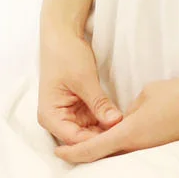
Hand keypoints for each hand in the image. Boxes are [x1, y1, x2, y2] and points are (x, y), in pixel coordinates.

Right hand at [36, 27, 122, 146]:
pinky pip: (94, 122)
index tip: (119, 137)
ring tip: (128, 129)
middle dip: (103, 138)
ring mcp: (69, 116)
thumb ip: (99, 103)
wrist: (62, 36)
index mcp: (50, 116)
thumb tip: (115, 123)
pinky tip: (123, 121)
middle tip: (128, 135)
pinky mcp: (79, 109)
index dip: (96, 141)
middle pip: (82, 139)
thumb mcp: (84, 79)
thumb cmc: (66, 55)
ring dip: (107, 131)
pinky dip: (107, 121)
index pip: (74, 139)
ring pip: (90, 132)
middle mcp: (57, 120)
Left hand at [52, 66, 178, 163]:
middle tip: (69, 146)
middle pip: (104, 154)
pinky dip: (122, 143)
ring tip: (89, 138)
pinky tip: (117, 134)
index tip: (58, 152)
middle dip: (86, 151)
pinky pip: (136, 147)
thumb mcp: (146, 95)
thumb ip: (129, 110)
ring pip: (121, 151)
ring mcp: (151, 148)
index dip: (73, 152)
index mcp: (129, 134)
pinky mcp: (162, 145)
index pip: (93, 149)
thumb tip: (125, 119)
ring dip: (105, 147)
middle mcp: (138, 147)